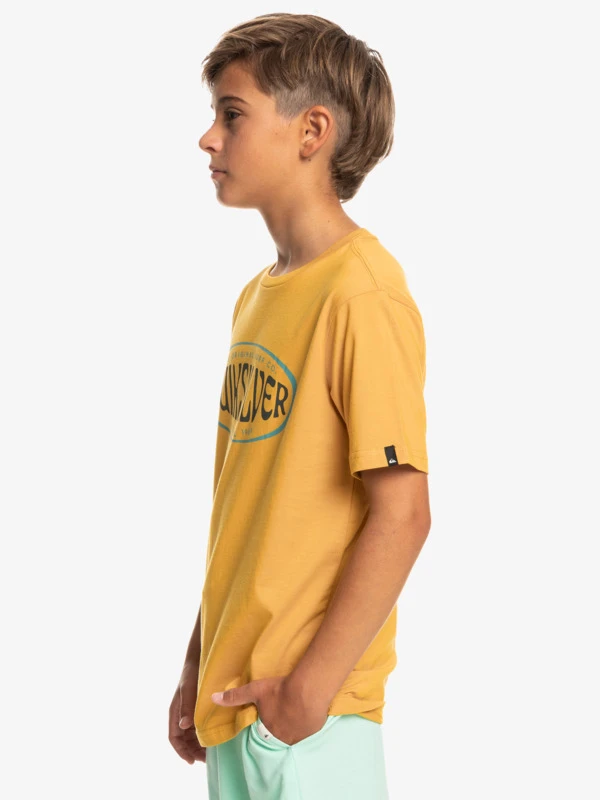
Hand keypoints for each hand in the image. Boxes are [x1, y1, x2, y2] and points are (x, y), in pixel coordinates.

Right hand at [169, 661, 206, 763]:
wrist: (200, 659)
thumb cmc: (192, 674)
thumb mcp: (188, 690)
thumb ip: (186, 706)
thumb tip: (184, 726)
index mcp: (175, 712)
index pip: (174, 737)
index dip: (181, 751)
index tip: (192, 761)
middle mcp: (181, 714)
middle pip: (183, 740)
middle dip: (192, 751)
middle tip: (207, 759)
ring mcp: (189, 712)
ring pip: (191, 735)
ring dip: (199, 744)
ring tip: (212, 751)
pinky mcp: (198, 708)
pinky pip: (199, 726)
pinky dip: (204, 734)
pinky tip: (214, 737)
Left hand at [212, 675, 328, 746]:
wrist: (307, 691)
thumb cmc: (279, 691)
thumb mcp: (255, 691)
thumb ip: (235, 696)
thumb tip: (213, 698)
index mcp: (268, 731)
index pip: (264, 733)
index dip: (266, 724)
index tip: (269, 717)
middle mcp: (283, 738)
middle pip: (279, 736)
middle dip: (280, 728)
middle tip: (283, 715)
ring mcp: (299, 736)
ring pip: (294, 734)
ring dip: (294, 727)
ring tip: (296, 713)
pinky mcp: (313, 731)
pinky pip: (308, 731)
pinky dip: (307, 724)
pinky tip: (308, 713)